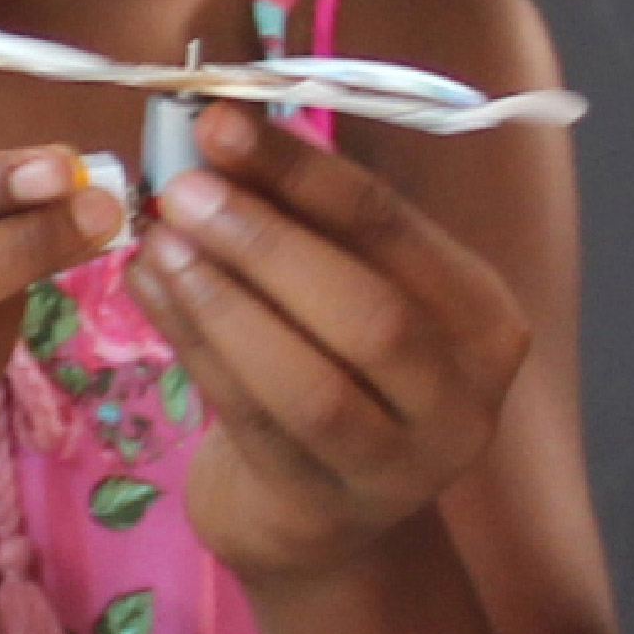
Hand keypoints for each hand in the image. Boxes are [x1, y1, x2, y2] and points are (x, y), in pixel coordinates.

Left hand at [138, 107, 532, 592]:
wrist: (321, 513)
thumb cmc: (338, 370)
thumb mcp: (350, 290)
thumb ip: (309, 225)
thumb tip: (223, 130)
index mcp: (484, 319)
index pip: (393, 229)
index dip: (303, 172)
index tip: (220, 121)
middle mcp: (461, 399)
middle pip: (366, 312)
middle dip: (265, 243)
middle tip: (183, 191)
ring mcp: (398, 468)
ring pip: (308, 383)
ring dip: (223, 304)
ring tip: (158, 241)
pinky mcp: (323, 507)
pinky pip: (251, 419)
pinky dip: (193, 348)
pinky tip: (149, 289)